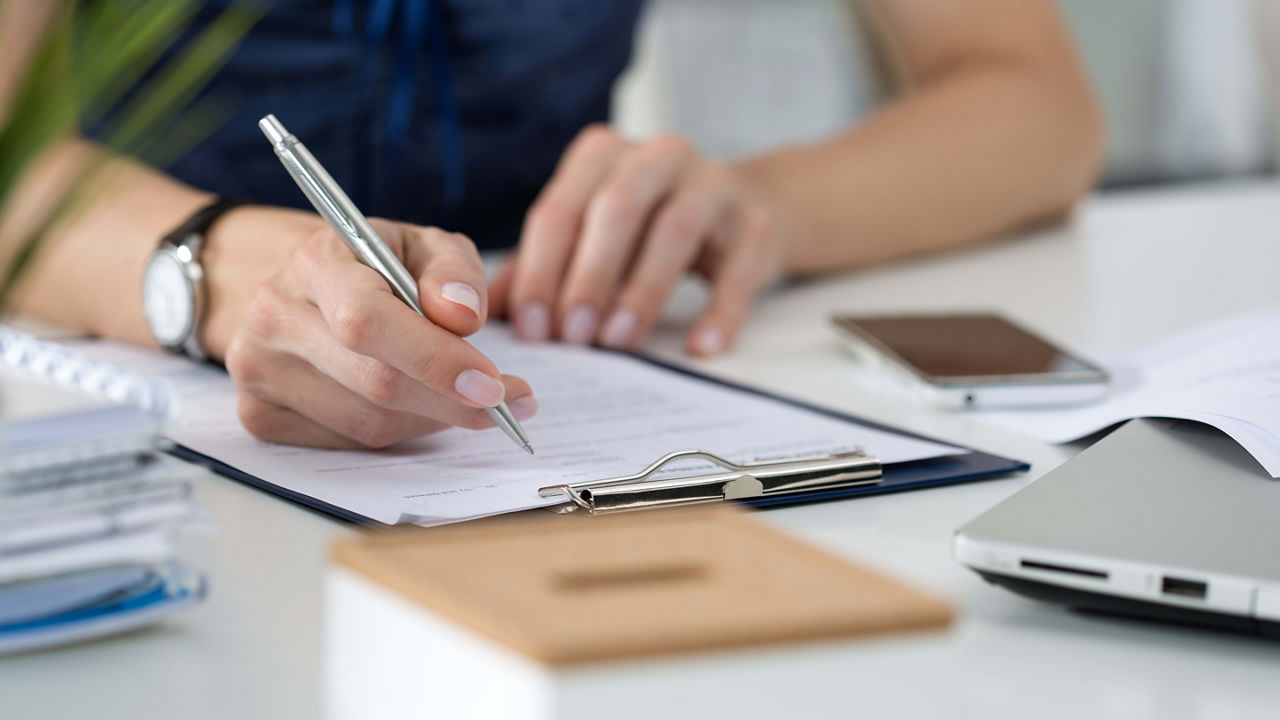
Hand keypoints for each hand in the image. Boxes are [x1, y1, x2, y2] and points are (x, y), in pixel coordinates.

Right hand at [222, 219, 536, 448]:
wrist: (308, 288)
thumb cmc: (378, 267)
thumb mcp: (425, 248)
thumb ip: (453, 272)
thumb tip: (462, 315)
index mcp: (316, 261)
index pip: (367, 320)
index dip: (435, 358)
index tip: (492, 384)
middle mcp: (274, 315)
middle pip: (373, 382)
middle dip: (451, 401)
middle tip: (505, 403)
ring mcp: (257, 370)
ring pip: (367, 423)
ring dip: (430, 418)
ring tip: (461, 398)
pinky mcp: (260, 414)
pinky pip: (348, 443)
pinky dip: (398, 432)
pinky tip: (414, 406)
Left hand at [490, 125, 787, 355]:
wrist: (744, 211)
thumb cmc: (647, 230)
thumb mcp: (589, 237)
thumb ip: (537, 268)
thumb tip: (481, 313)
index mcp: (603, 155)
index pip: (561, 208)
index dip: (541, 270)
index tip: (533, 329)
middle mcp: (658, 156)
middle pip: (616, 209)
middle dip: (589, 275)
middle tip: (572, 336)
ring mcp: (713, 184)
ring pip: (675, 229)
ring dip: (643, 289)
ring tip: (620, 339)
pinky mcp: (757, 222)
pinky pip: (739, 266)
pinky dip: (720, 310)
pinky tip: (700, 347)